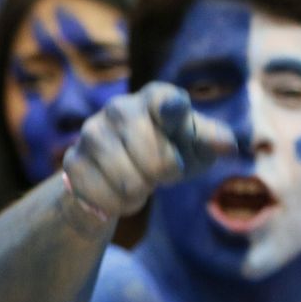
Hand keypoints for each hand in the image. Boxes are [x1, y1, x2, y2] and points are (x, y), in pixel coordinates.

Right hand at [62, 83, 236, 220]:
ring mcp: (91, 133)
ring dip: (141, 192)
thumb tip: (228, 146)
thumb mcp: (196, 145)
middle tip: (162, 172)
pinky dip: (117, 205)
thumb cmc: (169, 149)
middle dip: (165, 175)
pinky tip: (117, 192)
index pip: (167, 102)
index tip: (174, 112)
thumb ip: (213, 140)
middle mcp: (120, 108)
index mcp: (157, 97)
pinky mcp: (72, 161)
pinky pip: (102, 197)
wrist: (120, 168)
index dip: (172, 111)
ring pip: (128, 183)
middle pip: (157, 160)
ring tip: (140, 182)